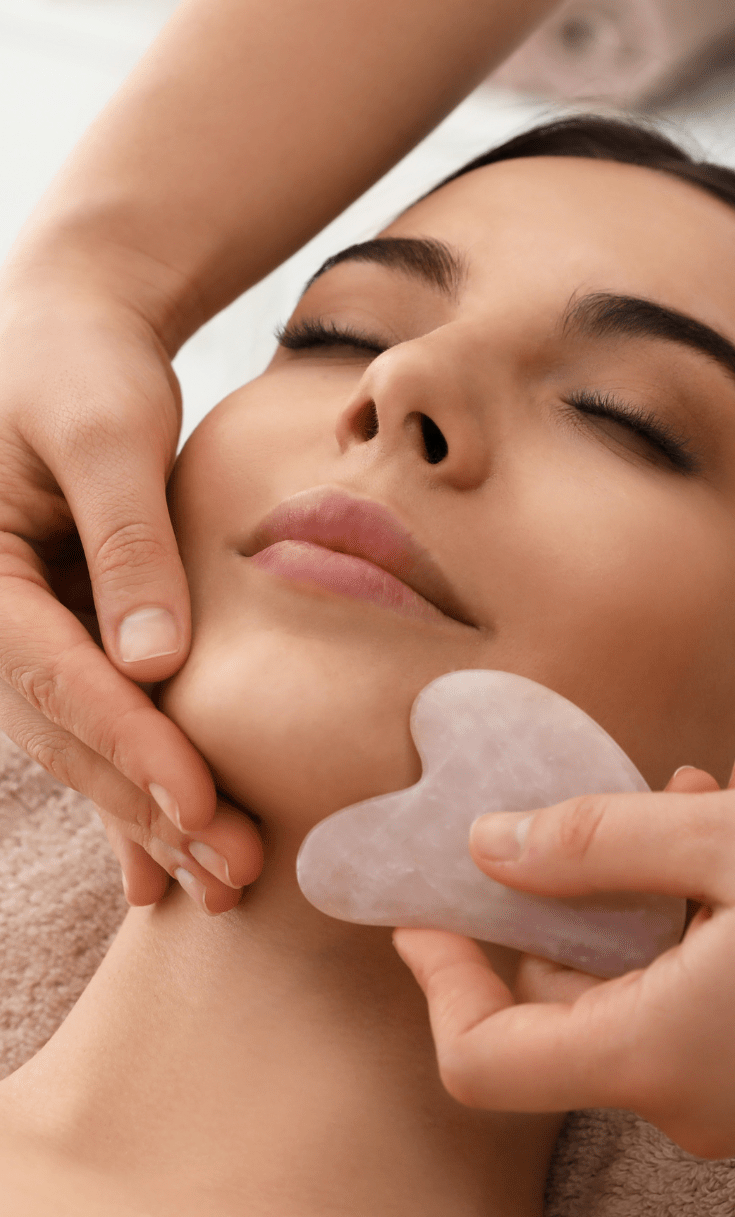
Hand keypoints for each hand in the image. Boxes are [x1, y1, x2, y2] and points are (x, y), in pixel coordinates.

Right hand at [0, 274, 260, 911]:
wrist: (71, 335)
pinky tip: (164, 860)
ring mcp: (17, 634)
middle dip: (150, 807)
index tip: (200, 806)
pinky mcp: (60, 638)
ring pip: (82, 744)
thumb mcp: (107, 432)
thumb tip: (156, 665)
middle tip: (230, 874)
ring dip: (149, 816)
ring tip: (221, 881)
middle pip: (66, 731)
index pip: (54, 676)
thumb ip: (127, 540)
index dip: (131, 747)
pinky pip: (94, 724)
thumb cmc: (85, 363)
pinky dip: (132, 788)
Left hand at [395, 759, 734, 1157]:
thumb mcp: (728, 841)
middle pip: (570, 997)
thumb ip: (589, 844)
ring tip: (726, 789)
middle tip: (634, 791)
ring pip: (647, 974)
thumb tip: (488, 850)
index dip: (439, 976)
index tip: (425, 902)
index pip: (485, 1056)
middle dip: (583, 883)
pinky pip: (707, 985)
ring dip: (661, 876)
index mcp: (657, 1060)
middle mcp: (691, 1099)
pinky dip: (712, 908)